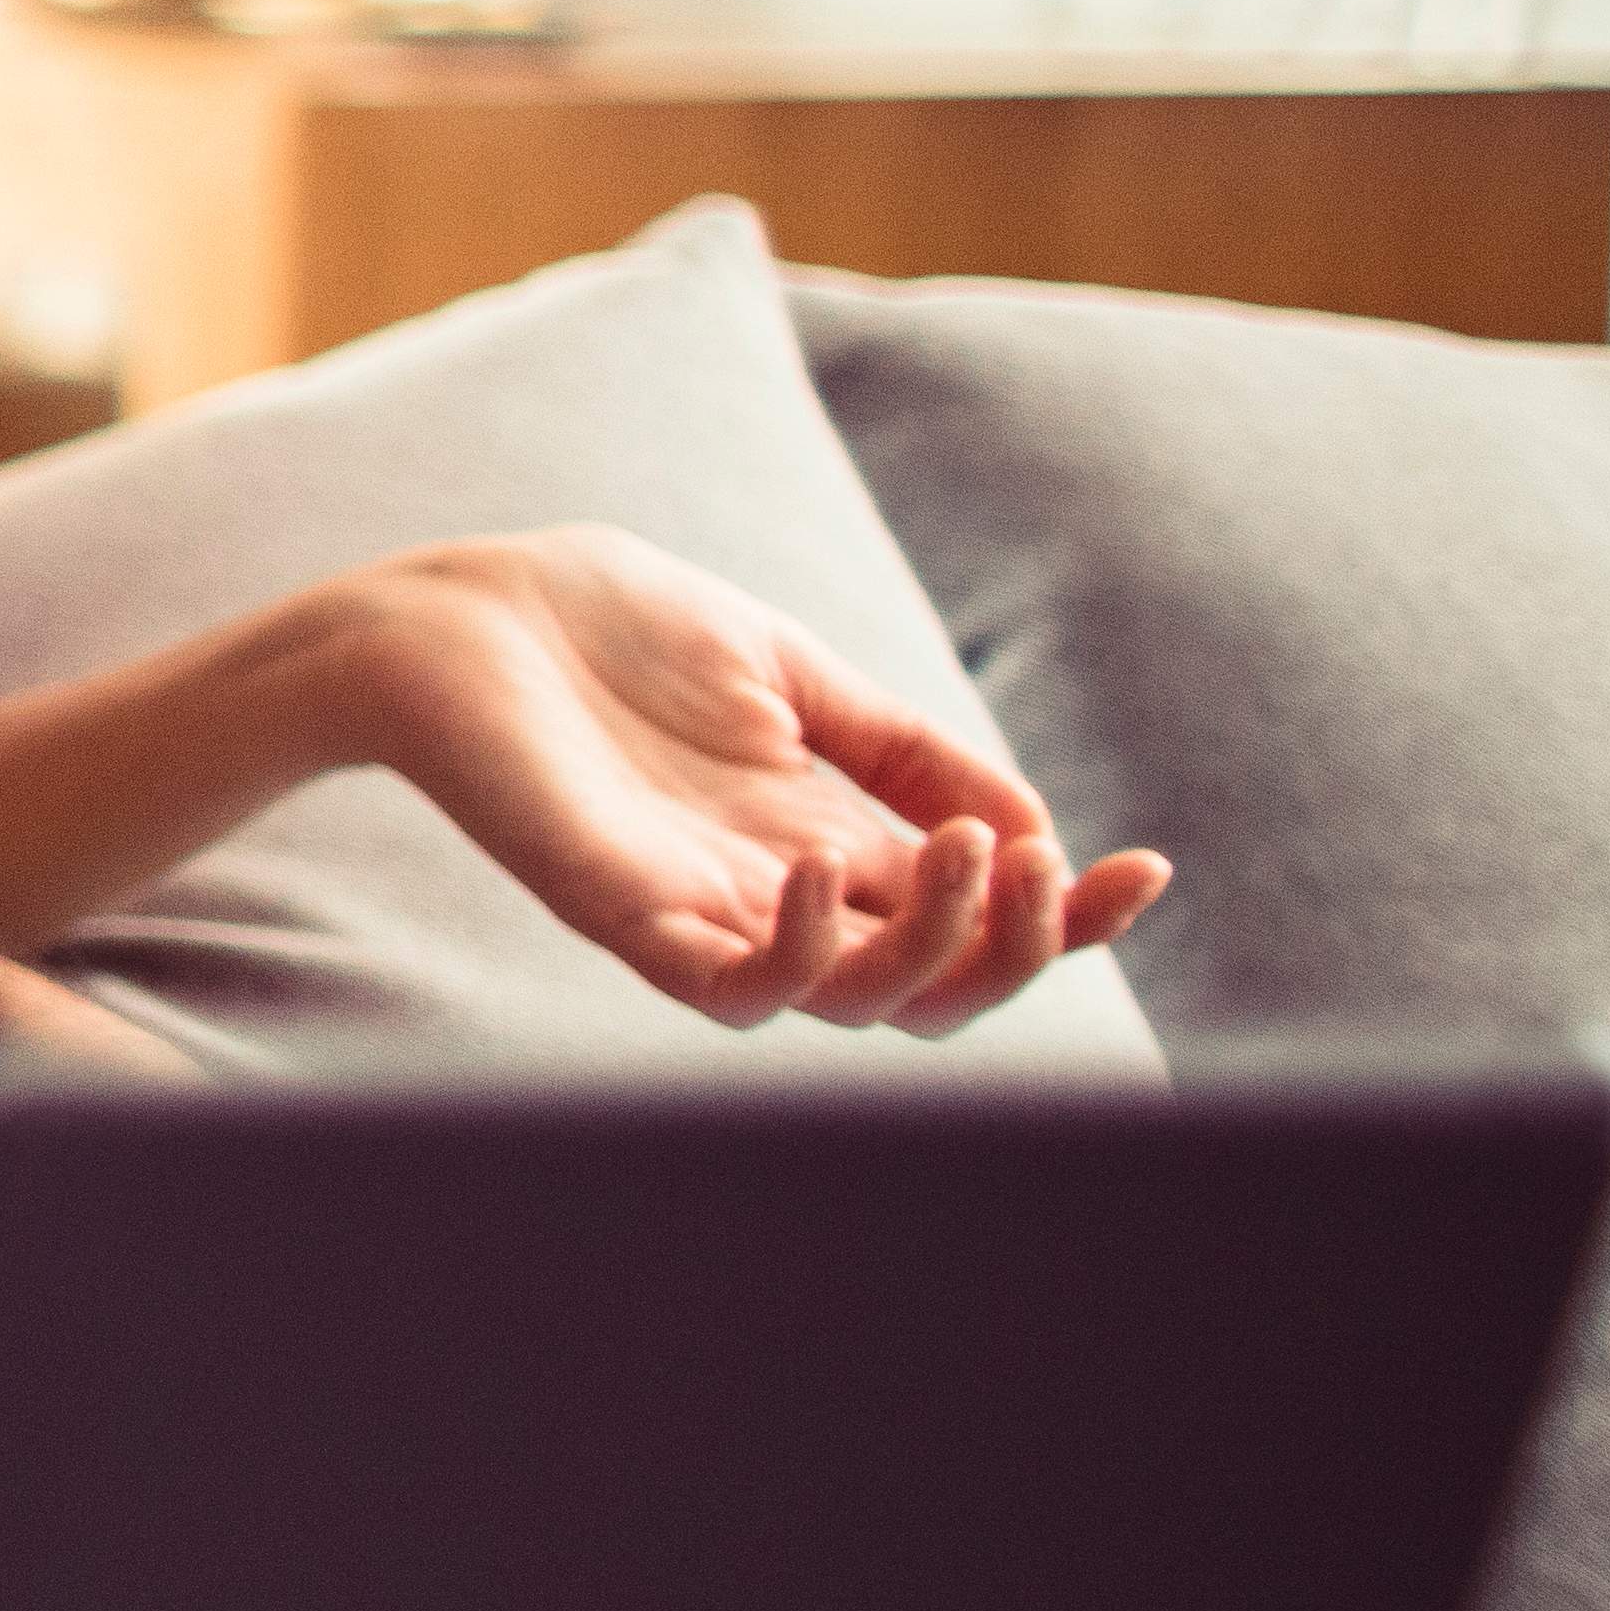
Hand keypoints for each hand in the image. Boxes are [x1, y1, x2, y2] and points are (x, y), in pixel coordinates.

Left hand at [337, 532, 1169, 1036]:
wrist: (464, 608)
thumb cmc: (608, 631)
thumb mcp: (793, 674)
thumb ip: (902, 749)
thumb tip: (1032, 826)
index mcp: (831, 841)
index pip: (976, 918)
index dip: (1070, 914)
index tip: (1145, 870)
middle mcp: (779, 897)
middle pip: (936, 988)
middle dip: (1022, 946)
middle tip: (1044, 864)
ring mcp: (704, 915)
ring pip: (855, 1002)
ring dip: (937, 945)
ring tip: (967, 851)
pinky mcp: (623, 916)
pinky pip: (728, 985)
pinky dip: (795, 952)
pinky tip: (819, 872)